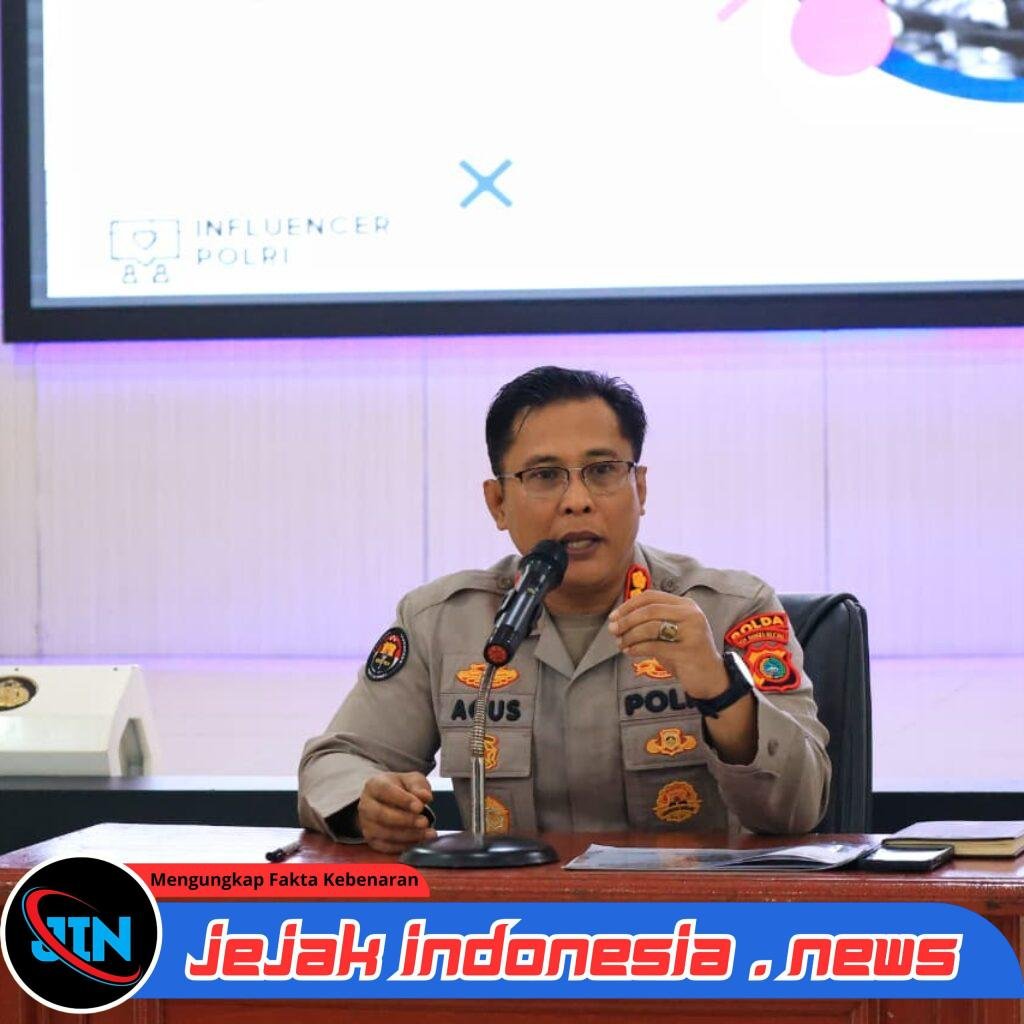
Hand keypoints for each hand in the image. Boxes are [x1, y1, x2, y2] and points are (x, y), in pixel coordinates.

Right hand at [357, 772, 436, 853]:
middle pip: (382, 815)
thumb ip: (419, 786)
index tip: (420, 807)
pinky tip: (419, 841)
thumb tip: (425, 796)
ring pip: (384, 833)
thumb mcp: (411, 780)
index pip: (386, 791)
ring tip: (427, 833)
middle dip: (406, 820)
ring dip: (408, 835)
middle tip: (425, 822)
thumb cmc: (400, 789)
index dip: (403, 800)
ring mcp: (366, 824)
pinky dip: (404, 845)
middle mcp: (366, 805)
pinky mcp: (371, 840)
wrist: (387, 801)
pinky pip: (386, 846)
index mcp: (374, 785)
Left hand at [607, 590, 728, 699]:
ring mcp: (692, 632)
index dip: (629, 605)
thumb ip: (651, 622)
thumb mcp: (670, 632)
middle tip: (613, 630)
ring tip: (621, 644)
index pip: (651, 597)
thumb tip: (619, 619)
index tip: (614, 616)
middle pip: (649, 610)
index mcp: (686, 605)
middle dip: (626, 620)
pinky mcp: (688, 651)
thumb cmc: (685, 654)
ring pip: (651, 627)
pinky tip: (629, 652)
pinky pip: (655, 646)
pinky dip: (637, 648)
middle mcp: (691, 614)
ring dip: (630, 635)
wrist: (711, 679)